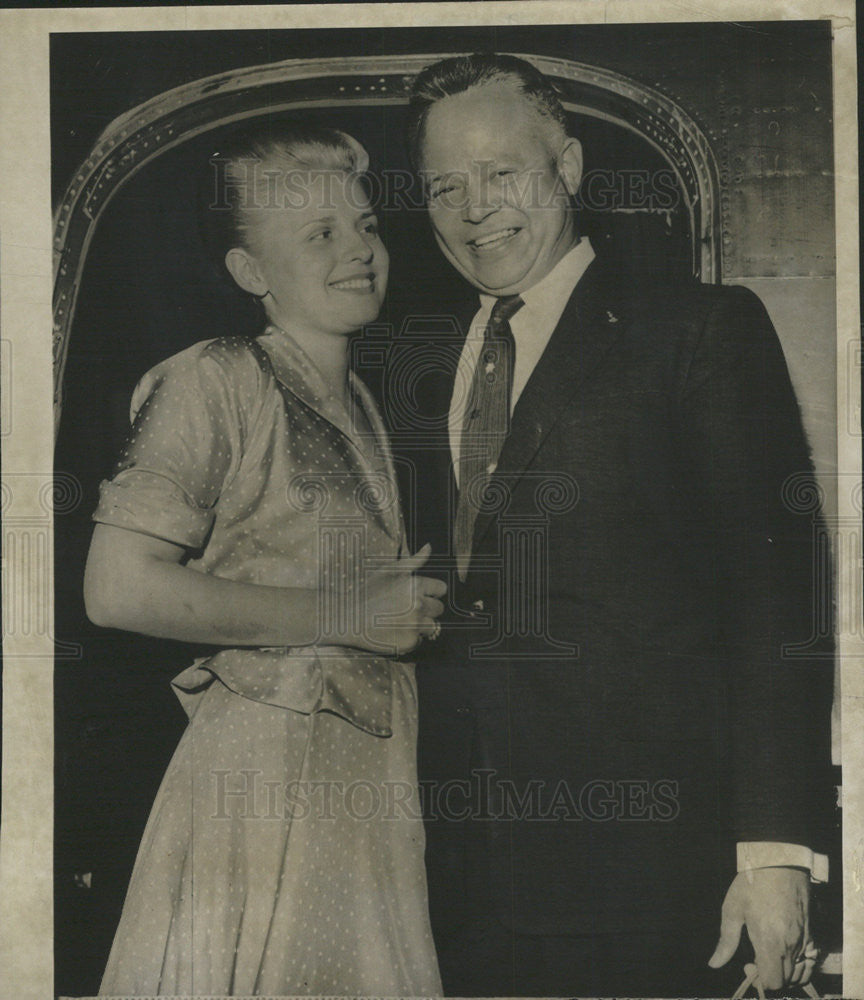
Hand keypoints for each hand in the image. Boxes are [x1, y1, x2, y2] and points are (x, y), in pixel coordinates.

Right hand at [355, 543, 446, 655]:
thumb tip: (429, 547)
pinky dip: (409, 638)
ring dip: (420, 625)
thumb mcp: (388, 570)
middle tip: (404, 609)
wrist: (347, 617)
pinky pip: (419, 641)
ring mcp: (415, 625)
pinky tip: (393, 631)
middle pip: (439, 609)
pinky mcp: (410, 642)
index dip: (430, 592)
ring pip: (431, 626)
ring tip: (398, 621)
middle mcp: (419, 605)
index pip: (441, 589)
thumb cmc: (367, 591)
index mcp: (416, 585)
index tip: (417, 595)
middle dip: (426, 609)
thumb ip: (414, 560)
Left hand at [709, 868, 815, 988]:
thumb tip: (714, 963)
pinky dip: (801, 964)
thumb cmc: (752, 882)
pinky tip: (786, 952)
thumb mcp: (733, 909)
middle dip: (771, 976)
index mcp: (770, 941)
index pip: (773, 982)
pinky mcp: (812, 932)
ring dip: (786, 971)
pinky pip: (811, 960)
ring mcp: (805, 939)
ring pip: (800, 972)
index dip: (759, 979)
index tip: (749, 964)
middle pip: (786, 980)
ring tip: (770, 955)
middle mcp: (791, 945)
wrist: (779, 861)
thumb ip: (726, 941)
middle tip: (756, 958)